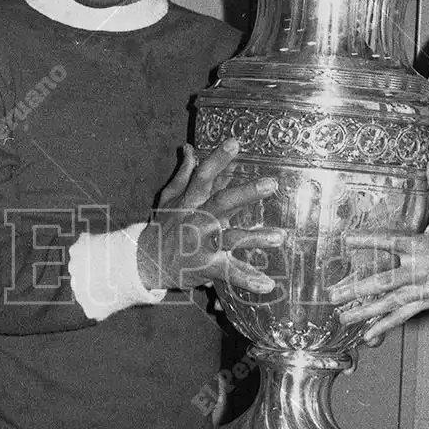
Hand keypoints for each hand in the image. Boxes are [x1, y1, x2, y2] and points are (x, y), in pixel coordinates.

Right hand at [138, 139, 284, 292]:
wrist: (147, 262)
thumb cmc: (165, 226)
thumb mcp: (170, 198)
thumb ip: (184, 174)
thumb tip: (189, 149)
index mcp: (190, 201)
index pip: (204, 176)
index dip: (218, 159)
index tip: (235, 143)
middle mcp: (198, 220)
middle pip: (222, 203)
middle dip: (246, 193)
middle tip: (271, 183)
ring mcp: (202, 245)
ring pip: (230, 239)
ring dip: (255, 239)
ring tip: (280, 237)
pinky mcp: (206, 267)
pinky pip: (229, 274)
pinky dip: (248, 280)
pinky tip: (269, 285)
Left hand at [327, 161, 428, 343]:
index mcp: (420, 246)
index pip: (389, 242)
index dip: (367, 241)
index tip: (346, 240)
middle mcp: (418, 270)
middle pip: (383, 281)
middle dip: (357, 289)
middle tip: (333, 294)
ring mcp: (421, 289)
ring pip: (389, 303)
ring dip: (364, 312)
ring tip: (341, 318)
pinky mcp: (426, 302)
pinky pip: (403, 315)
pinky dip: (385, 326)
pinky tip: (368, 335)